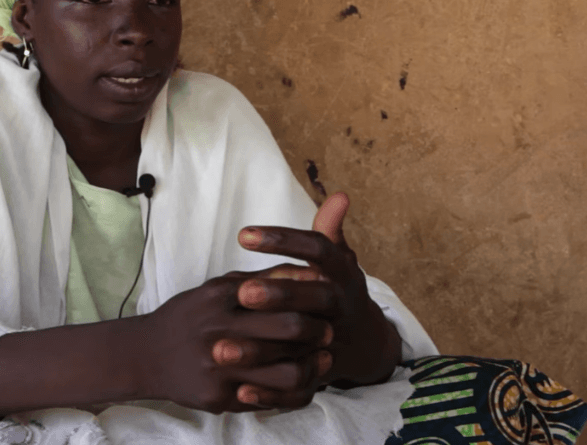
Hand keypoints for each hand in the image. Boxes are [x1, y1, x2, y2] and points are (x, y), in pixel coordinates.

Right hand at [141, 273, 334, 413]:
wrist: (144, 355)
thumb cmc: (190, 316)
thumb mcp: (218, 289)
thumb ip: (261, 279)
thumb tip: (308, 269)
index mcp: (219, 296)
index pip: (277, 293)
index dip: (308, 297)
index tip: (325, 298)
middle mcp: (218, 330)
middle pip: (287, 329)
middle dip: (316, 329)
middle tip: (329, 331)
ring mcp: (218, 368)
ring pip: (286, 372)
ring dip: (312, 366)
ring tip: (322, 360)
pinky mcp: (218, 398)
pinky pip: (270, 401)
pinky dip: (293, 392)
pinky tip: (303, 382)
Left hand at [233, 192, 401, 399]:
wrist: (366, 343)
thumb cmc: (338, 290)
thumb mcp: (338, 260)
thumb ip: (330, 231)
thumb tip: (339, 196)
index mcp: (342, 272)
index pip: (316, 249)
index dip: (282, 240)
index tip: (243, 235)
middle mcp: (341, 304)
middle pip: (313, 298)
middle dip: (279, 295)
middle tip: (242, 292)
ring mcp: (334, 341)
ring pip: (301, 343)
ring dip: (260, 348)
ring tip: (220, 346)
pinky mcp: (321, 373)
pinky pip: (297, 385)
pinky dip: (268, 390)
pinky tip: (238, 388)